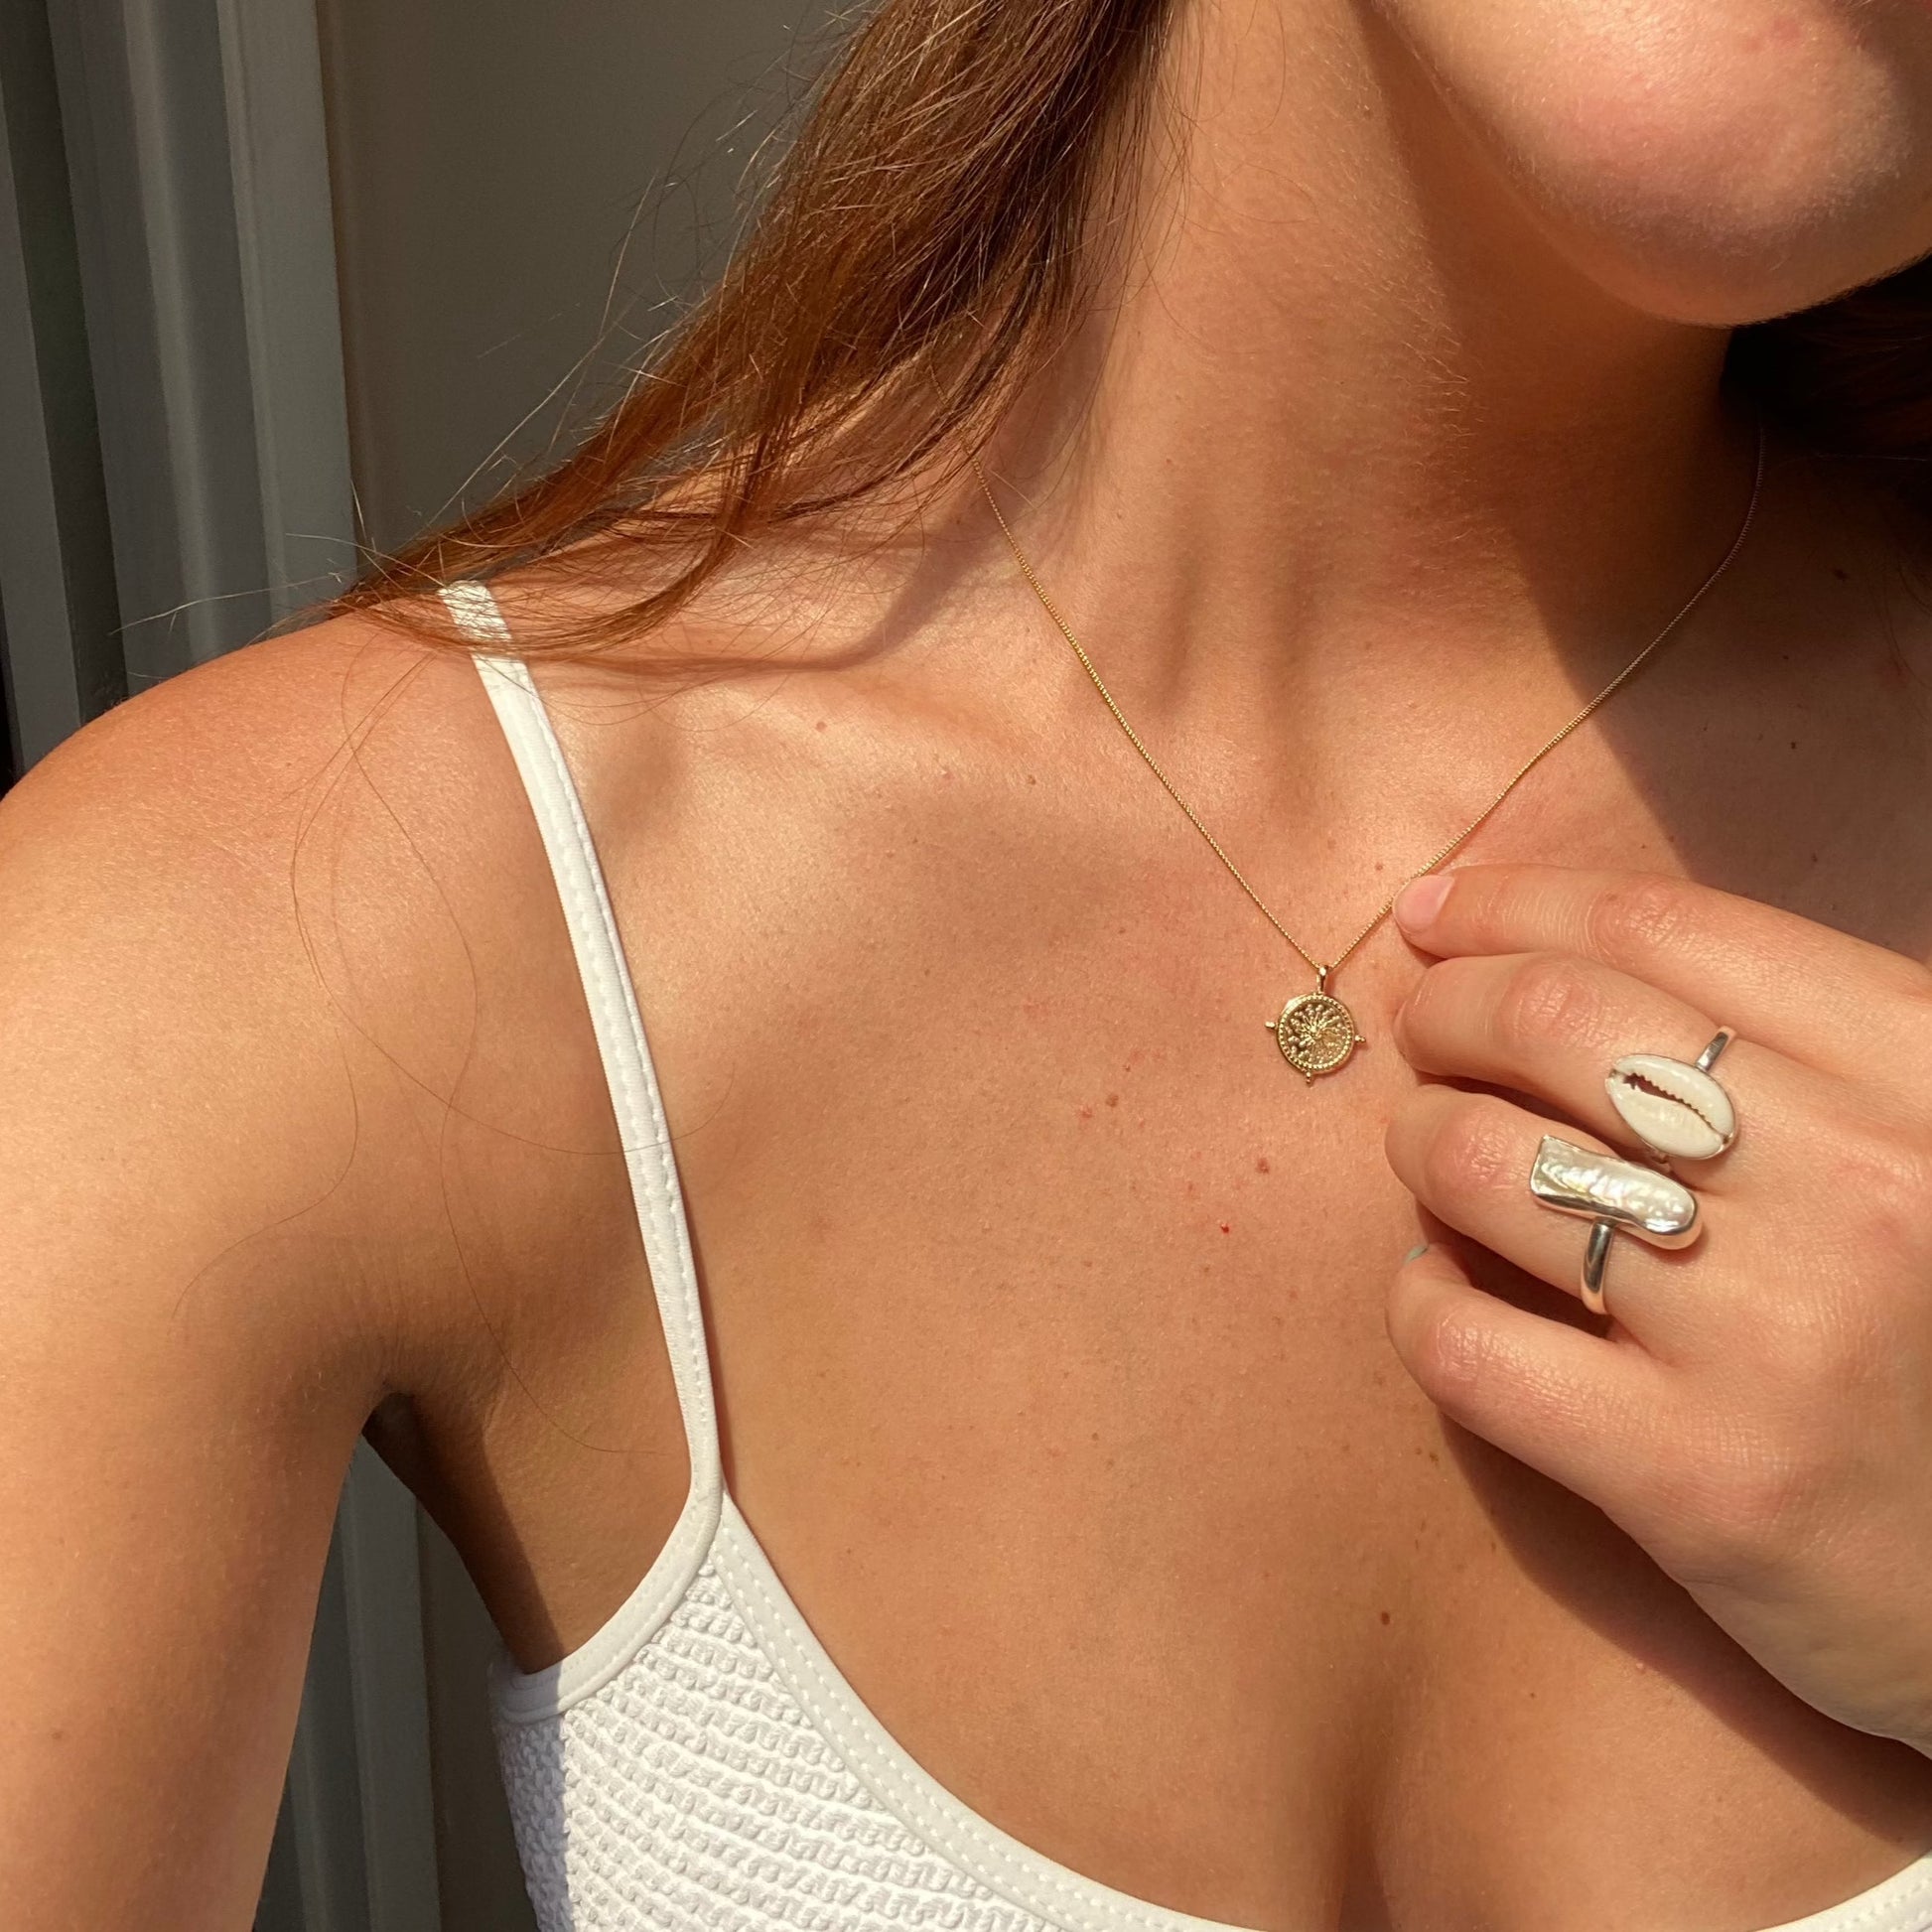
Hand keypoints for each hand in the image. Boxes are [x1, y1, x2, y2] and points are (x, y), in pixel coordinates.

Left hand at [1382, 862, 1931, 1753]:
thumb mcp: (1929, 1141)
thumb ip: (1792, 1047)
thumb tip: (1545, 953)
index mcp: (1927, 1068)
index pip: (1657, 928)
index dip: (1509, 904)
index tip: (1434, 916)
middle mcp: (1862, 1185)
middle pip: (1553, 1021)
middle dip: (1445, 1009)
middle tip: (1420, 1031)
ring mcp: (1778, 1338)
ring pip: (1488, 1166)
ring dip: (1420, 1139)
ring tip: (1430, 1150)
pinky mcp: (1701, 1483)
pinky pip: (1467, 1345)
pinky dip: (1419, 1296)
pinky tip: (1439, 1285)